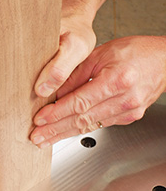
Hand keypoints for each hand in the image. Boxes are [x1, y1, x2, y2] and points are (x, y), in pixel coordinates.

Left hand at [31, 36, 165, 147]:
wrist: (164, 60)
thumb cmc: (135, 51)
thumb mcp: (101, 53)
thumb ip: (76, 73)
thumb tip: (55, 92)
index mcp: (116, 80)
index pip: (79, 102)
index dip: (57, 114)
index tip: (40, 120)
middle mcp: (124, 99)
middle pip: (83, 119)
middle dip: (56, 130)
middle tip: (37, 137)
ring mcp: (129, 111)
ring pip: (90, 126)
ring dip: (65, 133)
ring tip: (46, 138)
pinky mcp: (129, 117)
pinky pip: (101, 124)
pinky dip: (81, 129)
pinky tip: (66, 131)